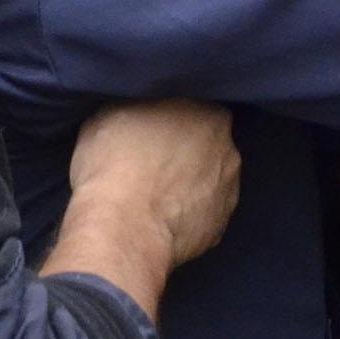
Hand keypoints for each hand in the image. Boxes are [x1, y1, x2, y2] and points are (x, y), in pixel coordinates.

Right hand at [70, 98, 240, 265]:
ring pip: (209, 181)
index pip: (197, 108)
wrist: (125, 232)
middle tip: (153, 162)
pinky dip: (187, 215)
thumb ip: (139, 107)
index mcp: (209, 116)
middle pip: (209, 144)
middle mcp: (229, 152)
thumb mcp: (110, 114)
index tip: (152, 130)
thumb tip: (139, 112)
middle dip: (186, 151)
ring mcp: (228, 194)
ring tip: (155, 195)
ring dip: (189, 184)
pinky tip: (161, 219)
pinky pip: (204, 214)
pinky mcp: (220, 229)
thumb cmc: (115, 166)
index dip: (173, 119)